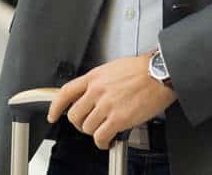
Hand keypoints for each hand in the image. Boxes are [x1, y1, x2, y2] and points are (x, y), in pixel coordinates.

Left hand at [47, 53, 176, 149]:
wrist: (158, 73)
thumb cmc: (141, 70)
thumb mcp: (113, 68)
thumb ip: (99, 81)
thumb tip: (93, 92)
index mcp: (94, 76)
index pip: (66, 92)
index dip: (56, 106)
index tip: (53, 114)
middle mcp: (97, 90)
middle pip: (74, 114)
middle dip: (80, 123)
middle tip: (89, 124)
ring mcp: (106, 105)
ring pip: (87, 127)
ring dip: (94, 132)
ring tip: (104, 131)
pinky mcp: (118, 119)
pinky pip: (101, 137)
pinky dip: (103, 143)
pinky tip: (110, 140)